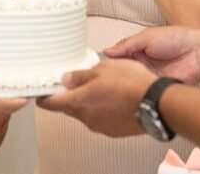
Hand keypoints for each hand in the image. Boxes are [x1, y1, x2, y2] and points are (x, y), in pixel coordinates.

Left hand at [37, 59, 155, 136]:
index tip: (43, 91)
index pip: (50, 104)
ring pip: (86, 114)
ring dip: (89, 103)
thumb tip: (66, 79)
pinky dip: (103, 110)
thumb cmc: (131, 83)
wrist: (157, 103)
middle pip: (68, 108)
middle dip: (70, 96)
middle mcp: (86, 118)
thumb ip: (80, 75)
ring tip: (103, 88)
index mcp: (78, 101)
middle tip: (77, 82)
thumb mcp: (102, 68)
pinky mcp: (113, 131)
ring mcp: (100, 127)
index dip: (44, 96)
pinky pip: (101, 120)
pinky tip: (114, 99)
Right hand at [104, 26, 199, 83]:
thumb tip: (107, 51)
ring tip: (115, 86)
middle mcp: (142, 65)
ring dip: (126, 84)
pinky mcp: (156, 88)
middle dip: (115, 76)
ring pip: (131, 83)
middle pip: (123, 72)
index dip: (109, 63)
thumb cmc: (176, 39)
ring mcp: (148, 77)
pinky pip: (143, 91)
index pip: (118, 58)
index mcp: (138, 50)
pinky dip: (137, 92)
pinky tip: (130, 92)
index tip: (98, 68)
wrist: (197, 53)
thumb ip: (127, 45)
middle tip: (105, 79)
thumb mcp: (147, 37)